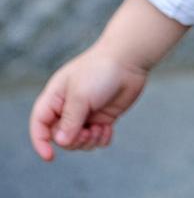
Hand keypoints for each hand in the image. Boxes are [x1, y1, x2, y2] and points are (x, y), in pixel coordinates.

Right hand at [29, 44, 147, 160]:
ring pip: (79, 141)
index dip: (40, 142)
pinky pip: (96, 139)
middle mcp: (68, 107)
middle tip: (87, 132)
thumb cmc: (100, 71)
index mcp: (56, 97)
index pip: (39, 124)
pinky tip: (109, 128)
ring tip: (100, 128)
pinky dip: (101, 139)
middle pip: (61, 138)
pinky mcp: (102, 117)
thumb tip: (61, 143)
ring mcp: (86, 113)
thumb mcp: (80, 96)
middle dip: (73, 141)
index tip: (50, 157)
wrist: (128, 60)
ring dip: (89, 141)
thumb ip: (70, 121)